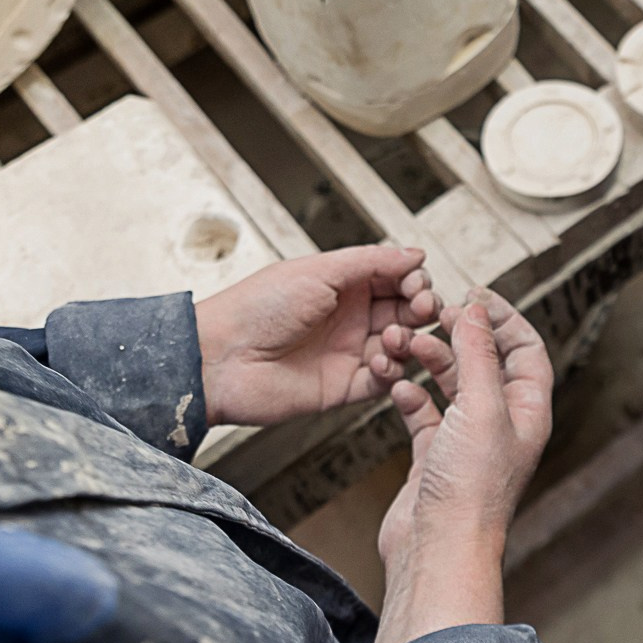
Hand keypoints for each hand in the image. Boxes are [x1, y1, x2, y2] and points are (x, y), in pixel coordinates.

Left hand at [195, 246, 433, 427]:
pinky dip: (392, 372)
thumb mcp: (319, 271)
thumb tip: (414, 254)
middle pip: (405, 312)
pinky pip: (384, 382)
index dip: (415, 282)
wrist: (220, 358)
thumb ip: (372, 261)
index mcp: (342, 285)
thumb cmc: (256, 308)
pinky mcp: (344, 388)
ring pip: (401, 347)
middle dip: (421, 309)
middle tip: (422, 309)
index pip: (396, 280)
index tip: (419, 284)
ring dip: (407, 340)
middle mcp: (348, 318)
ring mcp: (347, 352)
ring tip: (393, 336)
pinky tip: (380, 361)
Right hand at [369, 290, 552, 642]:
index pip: (526, 349)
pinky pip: (423, 413)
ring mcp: (468, 442)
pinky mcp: (434, 458)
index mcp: (528, 411)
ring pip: (451, 385)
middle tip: (432, 315)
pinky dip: (410, 395)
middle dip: (459, 335)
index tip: (472, 295)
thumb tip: (476, 310)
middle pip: (486, 362)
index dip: (504, 318)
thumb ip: (478, 354)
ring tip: (405, 345)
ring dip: (429, 361)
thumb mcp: (480, 407)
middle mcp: (502, 424)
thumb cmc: (470, 490)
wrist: (438, 548)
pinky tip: (396, 386)